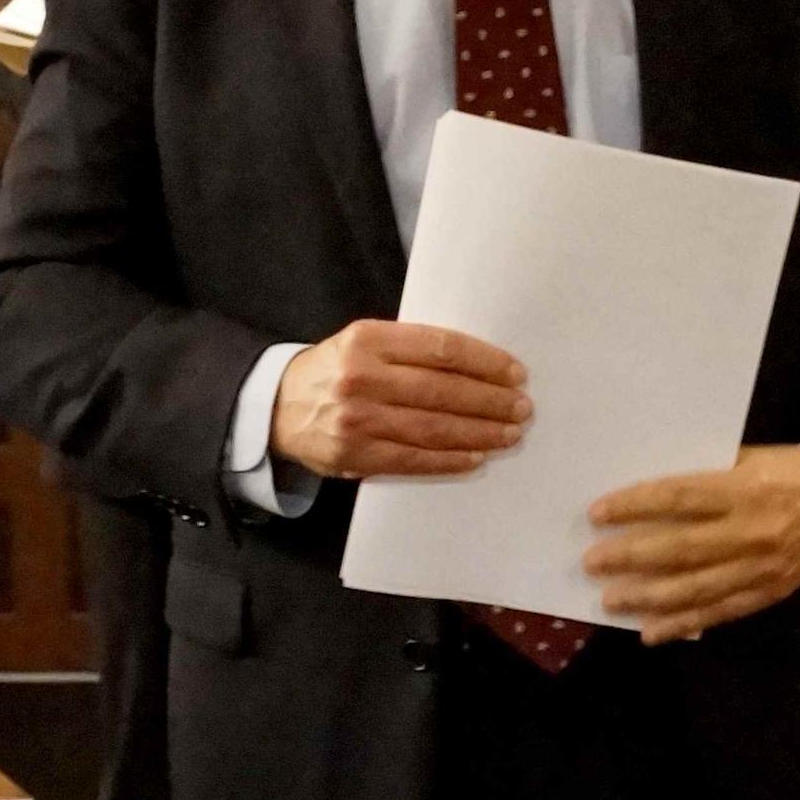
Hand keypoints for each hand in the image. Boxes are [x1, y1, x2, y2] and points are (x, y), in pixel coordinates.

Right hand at [271, 322, 529, 480]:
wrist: (278, 407)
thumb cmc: (336, 369)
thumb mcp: (365, 341)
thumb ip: (411, 348)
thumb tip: (479, 365)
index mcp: (369, 340)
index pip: (441, 349)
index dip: (485, 362)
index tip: (515, 373)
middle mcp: (362, 378)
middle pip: (442, 391)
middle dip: (490, 401)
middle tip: (522, 408)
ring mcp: (358, 420)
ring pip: (433, 428)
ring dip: (480, 432)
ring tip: (510, 433)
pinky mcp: (355, 456)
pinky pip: (414, 460)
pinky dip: (450, 459)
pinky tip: (477, 455)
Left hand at [583, 446, 799, 641]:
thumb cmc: (790, 469)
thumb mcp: (750, 456)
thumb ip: (706, 472)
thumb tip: (648, 492)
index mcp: (746, 488)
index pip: (680, 497)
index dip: (636, 505)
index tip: (597, 513)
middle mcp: (753, 531)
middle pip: (682, 548)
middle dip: (632, 556)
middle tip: (592, 562)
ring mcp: (762, 567)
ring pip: (697, 588)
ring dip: (649, 598)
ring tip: (611, 600)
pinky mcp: (770, 592)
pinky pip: (720, 612)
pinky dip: (684, 624)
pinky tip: (650, 633)